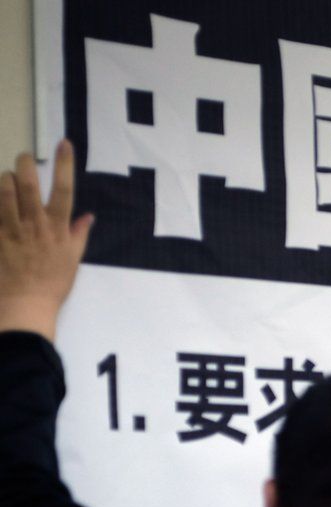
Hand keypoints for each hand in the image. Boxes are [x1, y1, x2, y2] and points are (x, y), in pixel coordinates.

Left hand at [0, 140, 92, 341]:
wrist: (25, 305)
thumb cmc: (52, 285)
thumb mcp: (73, 260)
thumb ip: (79, 234)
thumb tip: (88, 216)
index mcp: (58, 228)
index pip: (64, 189)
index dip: (64, 164)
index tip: (64, 143)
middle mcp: (35, 224)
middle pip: (30, 184)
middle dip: (26, 164)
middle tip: (24, 157)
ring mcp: (12, 230)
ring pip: (6, 192)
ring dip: (6, 179)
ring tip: (8, 177)